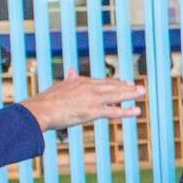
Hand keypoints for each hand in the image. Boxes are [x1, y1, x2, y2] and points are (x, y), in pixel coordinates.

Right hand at [20, 76, 144, 131]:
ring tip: (142, 93)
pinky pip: (114, 112)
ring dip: (131, 94)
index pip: (102, 81)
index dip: (115, 82)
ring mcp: (92, 99)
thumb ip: (69, 79)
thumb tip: (72, 70)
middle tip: (139, 87)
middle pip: (112, 86)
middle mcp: (89, 88)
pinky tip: (137, 111)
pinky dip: (126, 111)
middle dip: (127, 86)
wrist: (41, 110)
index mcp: (81, 81)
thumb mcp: (60, 86)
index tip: (125, 81)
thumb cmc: (46, 101)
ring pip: (116, 96)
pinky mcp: (93, 111)